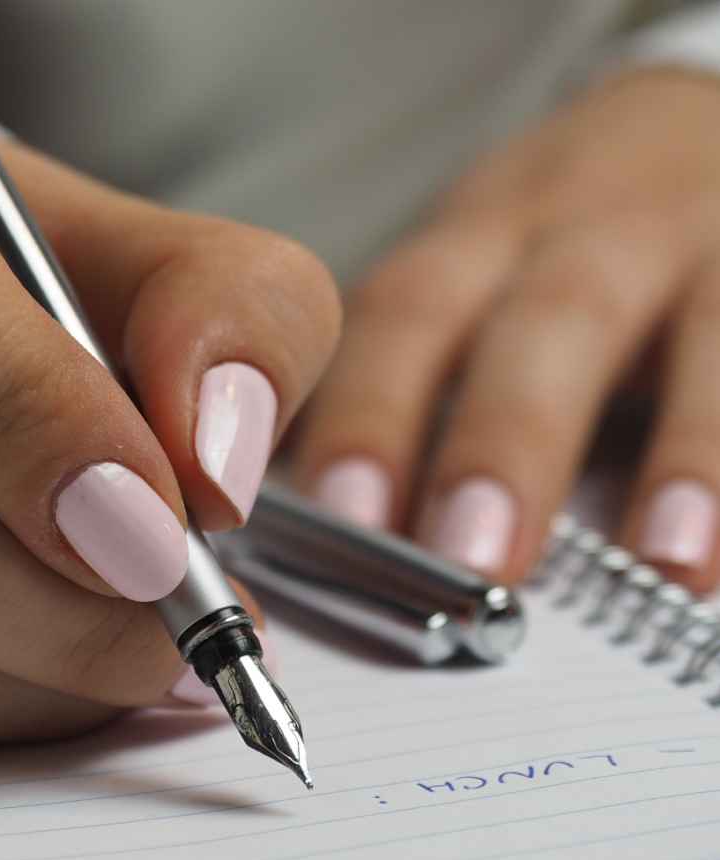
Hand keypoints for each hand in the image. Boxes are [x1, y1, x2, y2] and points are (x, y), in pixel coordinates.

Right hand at [0, 27, 338, 736]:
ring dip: (8, 677)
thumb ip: (232, 312)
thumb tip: (217, 471)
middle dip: (43, 606)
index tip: (157, 534)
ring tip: (119, 644)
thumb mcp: (154, 254)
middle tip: (170, 632)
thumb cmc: (30, 282)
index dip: (17, 411)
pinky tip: (29, 659)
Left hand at [293, 68, 719, 592]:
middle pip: (536, 319)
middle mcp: (572, 233)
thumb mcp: (474, 281)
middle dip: (501, 441)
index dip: (370, 417)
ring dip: (672, 449)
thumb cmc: (554, 247)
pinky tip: (713, 543)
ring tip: (657, 557)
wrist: (683, 133)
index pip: (402, 317)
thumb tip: (344, 530)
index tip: (344, 519)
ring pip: (689, 326)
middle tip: (470, 557)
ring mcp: (682, 245)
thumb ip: (414, 386)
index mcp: (471, 245)